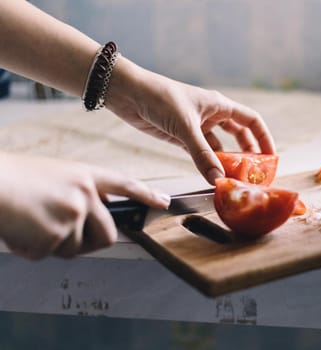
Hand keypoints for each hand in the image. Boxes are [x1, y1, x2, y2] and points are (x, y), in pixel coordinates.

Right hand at [0, 153, 168, 259]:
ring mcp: (73, 216)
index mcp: (86, 176)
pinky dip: (33, 248)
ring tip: (33, 221)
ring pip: (74, 248)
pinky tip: (21, 228)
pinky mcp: (56, 235)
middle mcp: (86, 195)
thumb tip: (94, 215)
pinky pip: (49, 255)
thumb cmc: (15, 179)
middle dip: (91, 242)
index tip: (163, 202)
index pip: (126, 185)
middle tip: (68, 236)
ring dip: (54, 243)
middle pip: (108, 235)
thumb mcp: (57, 175)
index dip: (146, 195)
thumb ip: (81, 192)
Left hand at [106, 60, 275, 184]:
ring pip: (219, 147)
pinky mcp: (182, 137)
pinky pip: (202, 153)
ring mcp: (197, 127)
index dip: (264, 138)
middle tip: (253, 173)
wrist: (128, 93)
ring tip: (234, 179)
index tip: (270, 157)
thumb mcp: (185, 126)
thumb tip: (217, 178)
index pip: (251, 121)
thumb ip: (202, 154)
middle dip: (247, 153)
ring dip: (226, 161)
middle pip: (239, 136)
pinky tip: (212, 176)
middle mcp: (212, 115)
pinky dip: (208, 164)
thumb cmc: (159, 98)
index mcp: (219, 105)